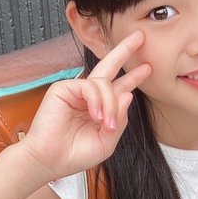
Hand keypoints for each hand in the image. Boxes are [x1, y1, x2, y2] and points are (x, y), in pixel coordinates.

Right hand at [20, 31, 151, 179]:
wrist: (50, 161)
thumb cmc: (75, 154)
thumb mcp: (107, 141)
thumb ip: (120, 120)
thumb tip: (128, 95)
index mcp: (99, 108)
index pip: (119, 88)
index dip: (133, 78)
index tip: (147, 68)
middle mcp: (88, 96)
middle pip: (109, 67)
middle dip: (124, 51)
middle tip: (139, 37)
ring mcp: (76, 90)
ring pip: (104, 84)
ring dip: (110, 105)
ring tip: (106, 124)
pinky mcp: (63, 88)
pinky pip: (89, 87)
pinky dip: (97, 101)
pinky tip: (96, 116)